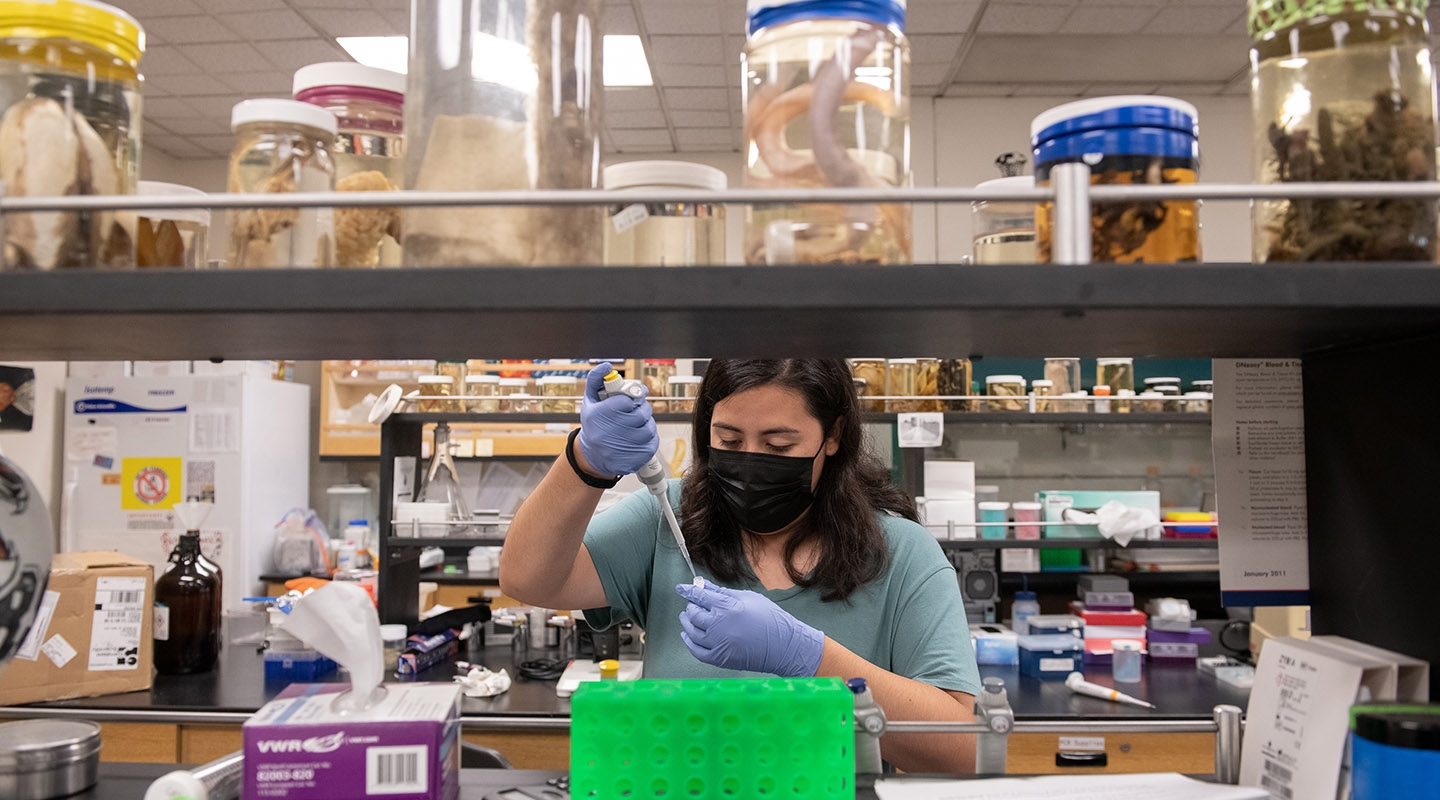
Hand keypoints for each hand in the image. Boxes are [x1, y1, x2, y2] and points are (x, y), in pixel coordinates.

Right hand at [575, 362, 658, 476]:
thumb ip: (596, 380)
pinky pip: (653, 442)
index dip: (630, 399)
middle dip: (641, 409)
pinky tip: (638, 437)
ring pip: (649, 427)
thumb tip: (606, 366)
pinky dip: (649, 438)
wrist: (592, 455)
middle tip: (635, 410)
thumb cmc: (594, 424)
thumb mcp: (590, 400)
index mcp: (598, 416)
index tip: (627, 402)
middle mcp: (608, 433)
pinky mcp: (635, 459)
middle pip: (641, 413)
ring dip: (646, 423)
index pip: (626, 400)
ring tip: (636, 425)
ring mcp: (622, 448)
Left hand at [675, 582, 823, 676]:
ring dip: (686, 623)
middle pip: (694, 613)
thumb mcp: (748, 598)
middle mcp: (720, 626)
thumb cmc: (770, 619)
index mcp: (727, 607)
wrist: (784, 646)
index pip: (699, 596)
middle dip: (690, 606)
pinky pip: (697, 651)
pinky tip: (688, 636)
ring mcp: (719, 644)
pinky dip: (689, 643)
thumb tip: (705, 585)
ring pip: (692, 632)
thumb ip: (723, 592)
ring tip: (687, 617)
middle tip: (692, 603)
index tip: (681, 588)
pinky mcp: (720, 658)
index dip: (688, 590)